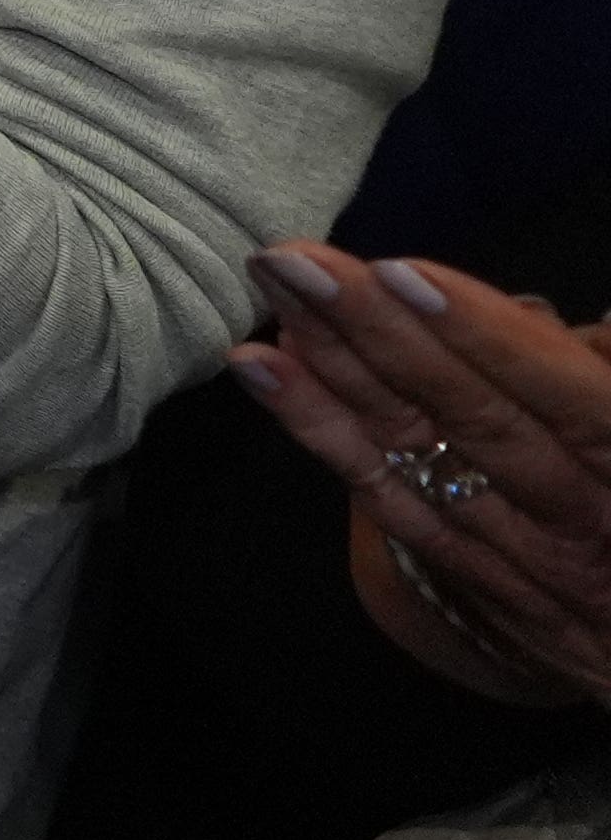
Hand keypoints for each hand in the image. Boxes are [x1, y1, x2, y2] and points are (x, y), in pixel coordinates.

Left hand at [240, 241, 610, 703]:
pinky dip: (324, 429)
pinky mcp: (476, 580)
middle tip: (293, 259)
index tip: (402, 274)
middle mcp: (588, 523)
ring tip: (274, 289)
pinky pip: (391, 498)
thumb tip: (584, 325)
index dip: (490, 340)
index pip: (573, 404)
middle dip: (379, 333)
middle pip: (475, 421)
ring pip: (420, 454)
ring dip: (336, 366)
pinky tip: (263, 370)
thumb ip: (604, 377)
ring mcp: (527, 559)